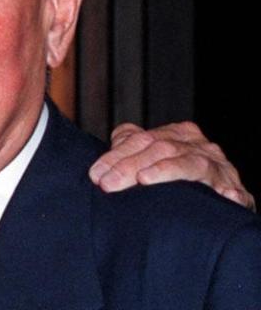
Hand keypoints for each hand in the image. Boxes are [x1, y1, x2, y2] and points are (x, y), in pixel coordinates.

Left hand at [89, 121, 254, 210]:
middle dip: (130, 166)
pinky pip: (235, 190)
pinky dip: (230, 192)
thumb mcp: (151, 156)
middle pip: (161, 149)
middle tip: (108, 184)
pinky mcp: (236, 191)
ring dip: (167, 171)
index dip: (115, 156)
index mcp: (177, 134)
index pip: (140, 139)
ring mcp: (219, 168)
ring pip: (191, 164)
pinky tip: (224, 196)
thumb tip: (100, 167)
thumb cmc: (176, 174)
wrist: (220, 195)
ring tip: (145, 179)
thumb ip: (128, 149)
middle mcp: (198, 147)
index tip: (95, 175)